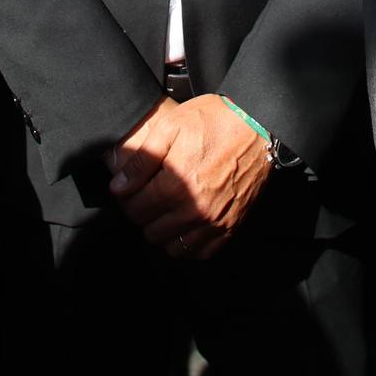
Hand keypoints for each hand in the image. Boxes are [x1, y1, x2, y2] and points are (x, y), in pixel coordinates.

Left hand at [107, 93, 272, 258]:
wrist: (258, 125)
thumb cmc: (213, 121)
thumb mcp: (170, 127)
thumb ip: (141, 159)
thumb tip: (118, 187)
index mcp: (175, 185)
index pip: (134, 210)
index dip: (127, 198)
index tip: (130, 188)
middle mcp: (194, 210)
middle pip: (150, 231)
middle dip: (143, 215)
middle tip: (148, 197)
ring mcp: (214, 222)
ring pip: (173, 248)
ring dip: (164, 232)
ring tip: (166, 210)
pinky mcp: (231, 226)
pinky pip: (201, 253)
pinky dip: (189, 244)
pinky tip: (186, 225)